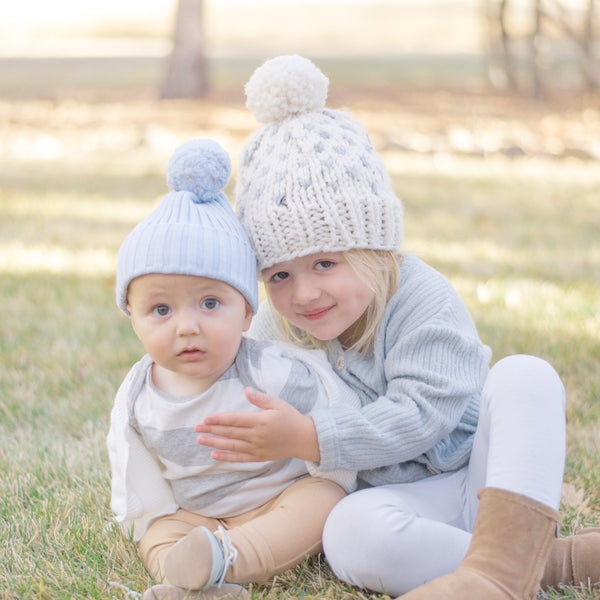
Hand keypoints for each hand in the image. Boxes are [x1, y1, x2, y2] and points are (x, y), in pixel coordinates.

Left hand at [195, 388, 319, 462]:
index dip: (219, 419)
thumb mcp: (278, 404)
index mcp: (260, 421)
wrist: (304, 438)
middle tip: (196, 427)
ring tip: (200, 440)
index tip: (206, 418)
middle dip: (212, 430)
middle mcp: (256, 435)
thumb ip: (261, 399)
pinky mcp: (259, 457)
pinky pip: (240, 458)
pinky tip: (214, 454)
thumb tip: (246, 390)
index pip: (235, 420)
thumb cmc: (291, 418)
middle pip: (230, 432)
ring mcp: (257, 448)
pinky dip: (226, 457)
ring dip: (214, 442)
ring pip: (231, 446)